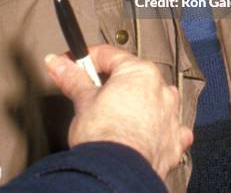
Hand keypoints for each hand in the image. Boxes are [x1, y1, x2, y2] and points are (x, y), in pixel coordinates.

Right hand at [45, 45, 192, 180]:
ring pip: (152, 101)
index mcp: (140, 72)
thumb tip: (58, 64)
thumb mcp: (82, 101)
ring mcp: (170, 116)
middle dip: (110, 84)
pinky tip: (143, 133)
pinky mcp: (172, 142)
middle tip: (88, 93)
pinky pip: (166, 128)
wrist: (116, 174)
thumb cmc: (104, 136)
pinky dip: (155, 129)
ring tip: (113, 116)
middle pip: (132, 78)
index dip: (86, 60)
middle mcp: (161, 90)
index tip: (72, 65)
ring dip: (136, 104)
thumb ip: (72, 78)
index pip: (109, 55)